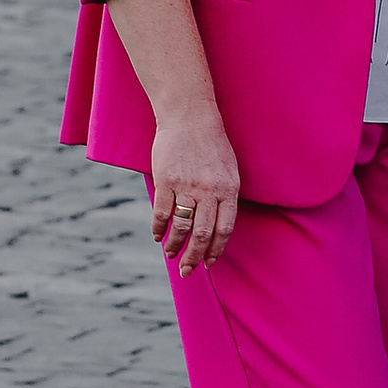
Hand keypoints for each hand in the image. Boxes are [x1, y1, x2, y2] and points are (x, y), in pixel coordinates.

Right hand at [150, 110, 240, 270]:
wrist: (190, 117)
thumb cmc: (212, 144)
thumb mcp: (229, 170)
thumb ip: (225, 197)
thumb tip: (219, 225)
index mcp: (228, 189)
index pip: (224, 229)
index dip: (216, 249)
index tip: (209, 263)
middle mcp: (209, 191)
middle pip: (203, 234)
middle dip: (195, 257)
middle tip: (187, 270)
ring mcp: (186, 186)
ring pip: (181, 227)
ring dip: (175, 245)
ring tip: (171, 255)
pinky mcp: (166, 181)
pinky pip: (161, 212)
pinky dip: (158, 228)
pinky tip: (157, 236)